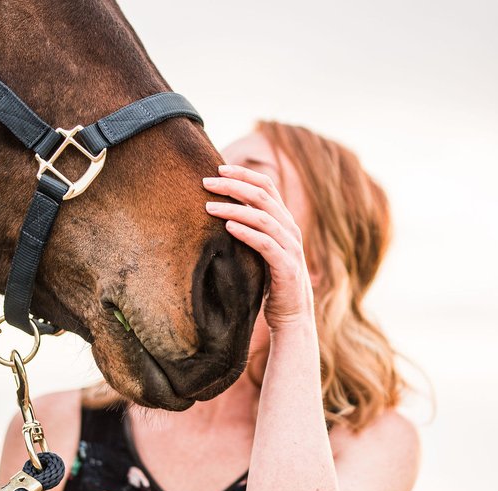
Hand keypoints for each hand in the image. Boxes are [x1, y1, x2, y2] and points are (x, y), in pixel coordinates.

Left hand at [203, 164, 314, 331]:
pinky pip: (265, 244)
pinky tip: (228, 227)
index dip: (243, 174)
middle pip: (262, 196)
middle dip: (233, 185)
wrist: (291, 315)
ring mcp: (291, 248)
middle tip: (206, 182)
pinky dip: (246, 233)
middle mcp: (290, 229)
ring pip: (262, 217)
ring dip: (233, 208)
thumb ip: (250, 229)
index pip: (266, 186)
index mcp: (284, 221)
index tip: (218, 169)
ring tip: (208, 206)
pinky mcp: (287, 267)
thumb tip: (220, 209)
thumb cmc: (270, 281)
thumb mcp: (260, 249)